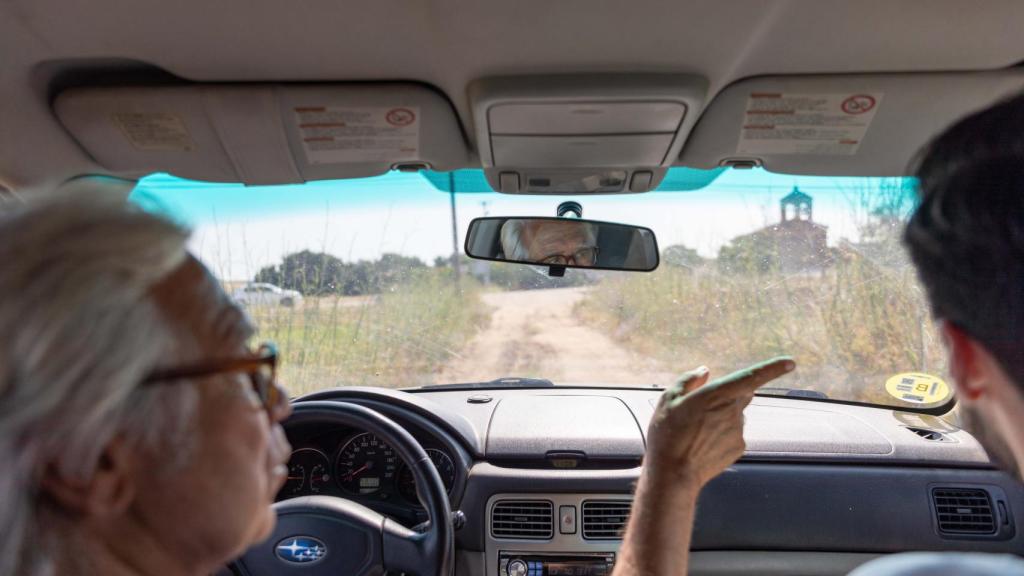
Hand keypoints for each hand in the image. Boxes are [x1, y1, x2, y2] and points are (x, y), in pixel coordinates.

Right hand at [644, 357, 795, 491]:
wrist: (674, 474)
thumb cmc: (667, 434)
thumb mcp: (669, 399)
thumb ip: (689, 380)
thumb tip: (704, 371)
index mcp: (716, 395)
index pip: (751, 377)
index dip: (773, 369)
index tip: (790, 363)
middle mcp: (732, 411)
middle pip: (742, 393)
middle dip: (730, 394)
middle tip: (705, 407)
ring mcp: (738, 430)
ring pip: (736, 415)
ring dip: (723, 417)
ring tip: (697, 432)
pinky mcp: (739, 447)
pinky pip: (734, 433)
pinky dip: (723, 435)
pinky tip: (704, 444)